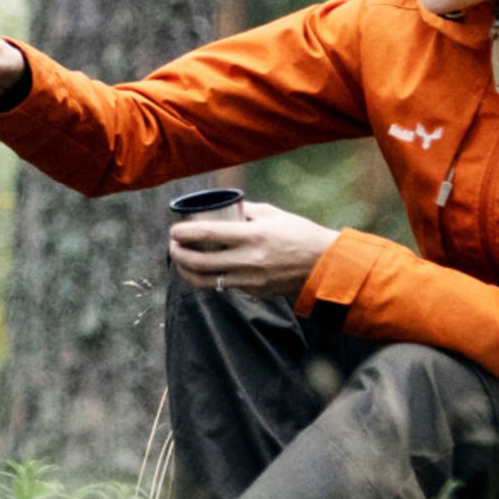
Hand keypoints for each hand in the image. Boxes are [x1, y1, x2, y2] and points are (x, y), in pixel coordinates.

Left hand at [167, 199, 337, 299]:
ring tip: (181, 261)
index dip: (183, 233)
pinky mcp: (254, 292)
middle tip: (173, 246)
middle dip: (178, 254)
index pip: (207, 234)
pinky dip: (210, 278)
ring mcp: (251, 280)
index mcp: (253, 235)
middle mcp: (249, 259)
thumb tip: (221, 206)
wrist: (325, 267)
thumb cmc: (300, 234)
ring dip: (187, 272)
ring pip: (207, 281)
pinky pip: (225, 286)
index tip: (173, 230)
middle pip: (200, 262)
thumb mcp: (274, 215)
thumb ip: (246, 211)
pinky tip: (204, 269)